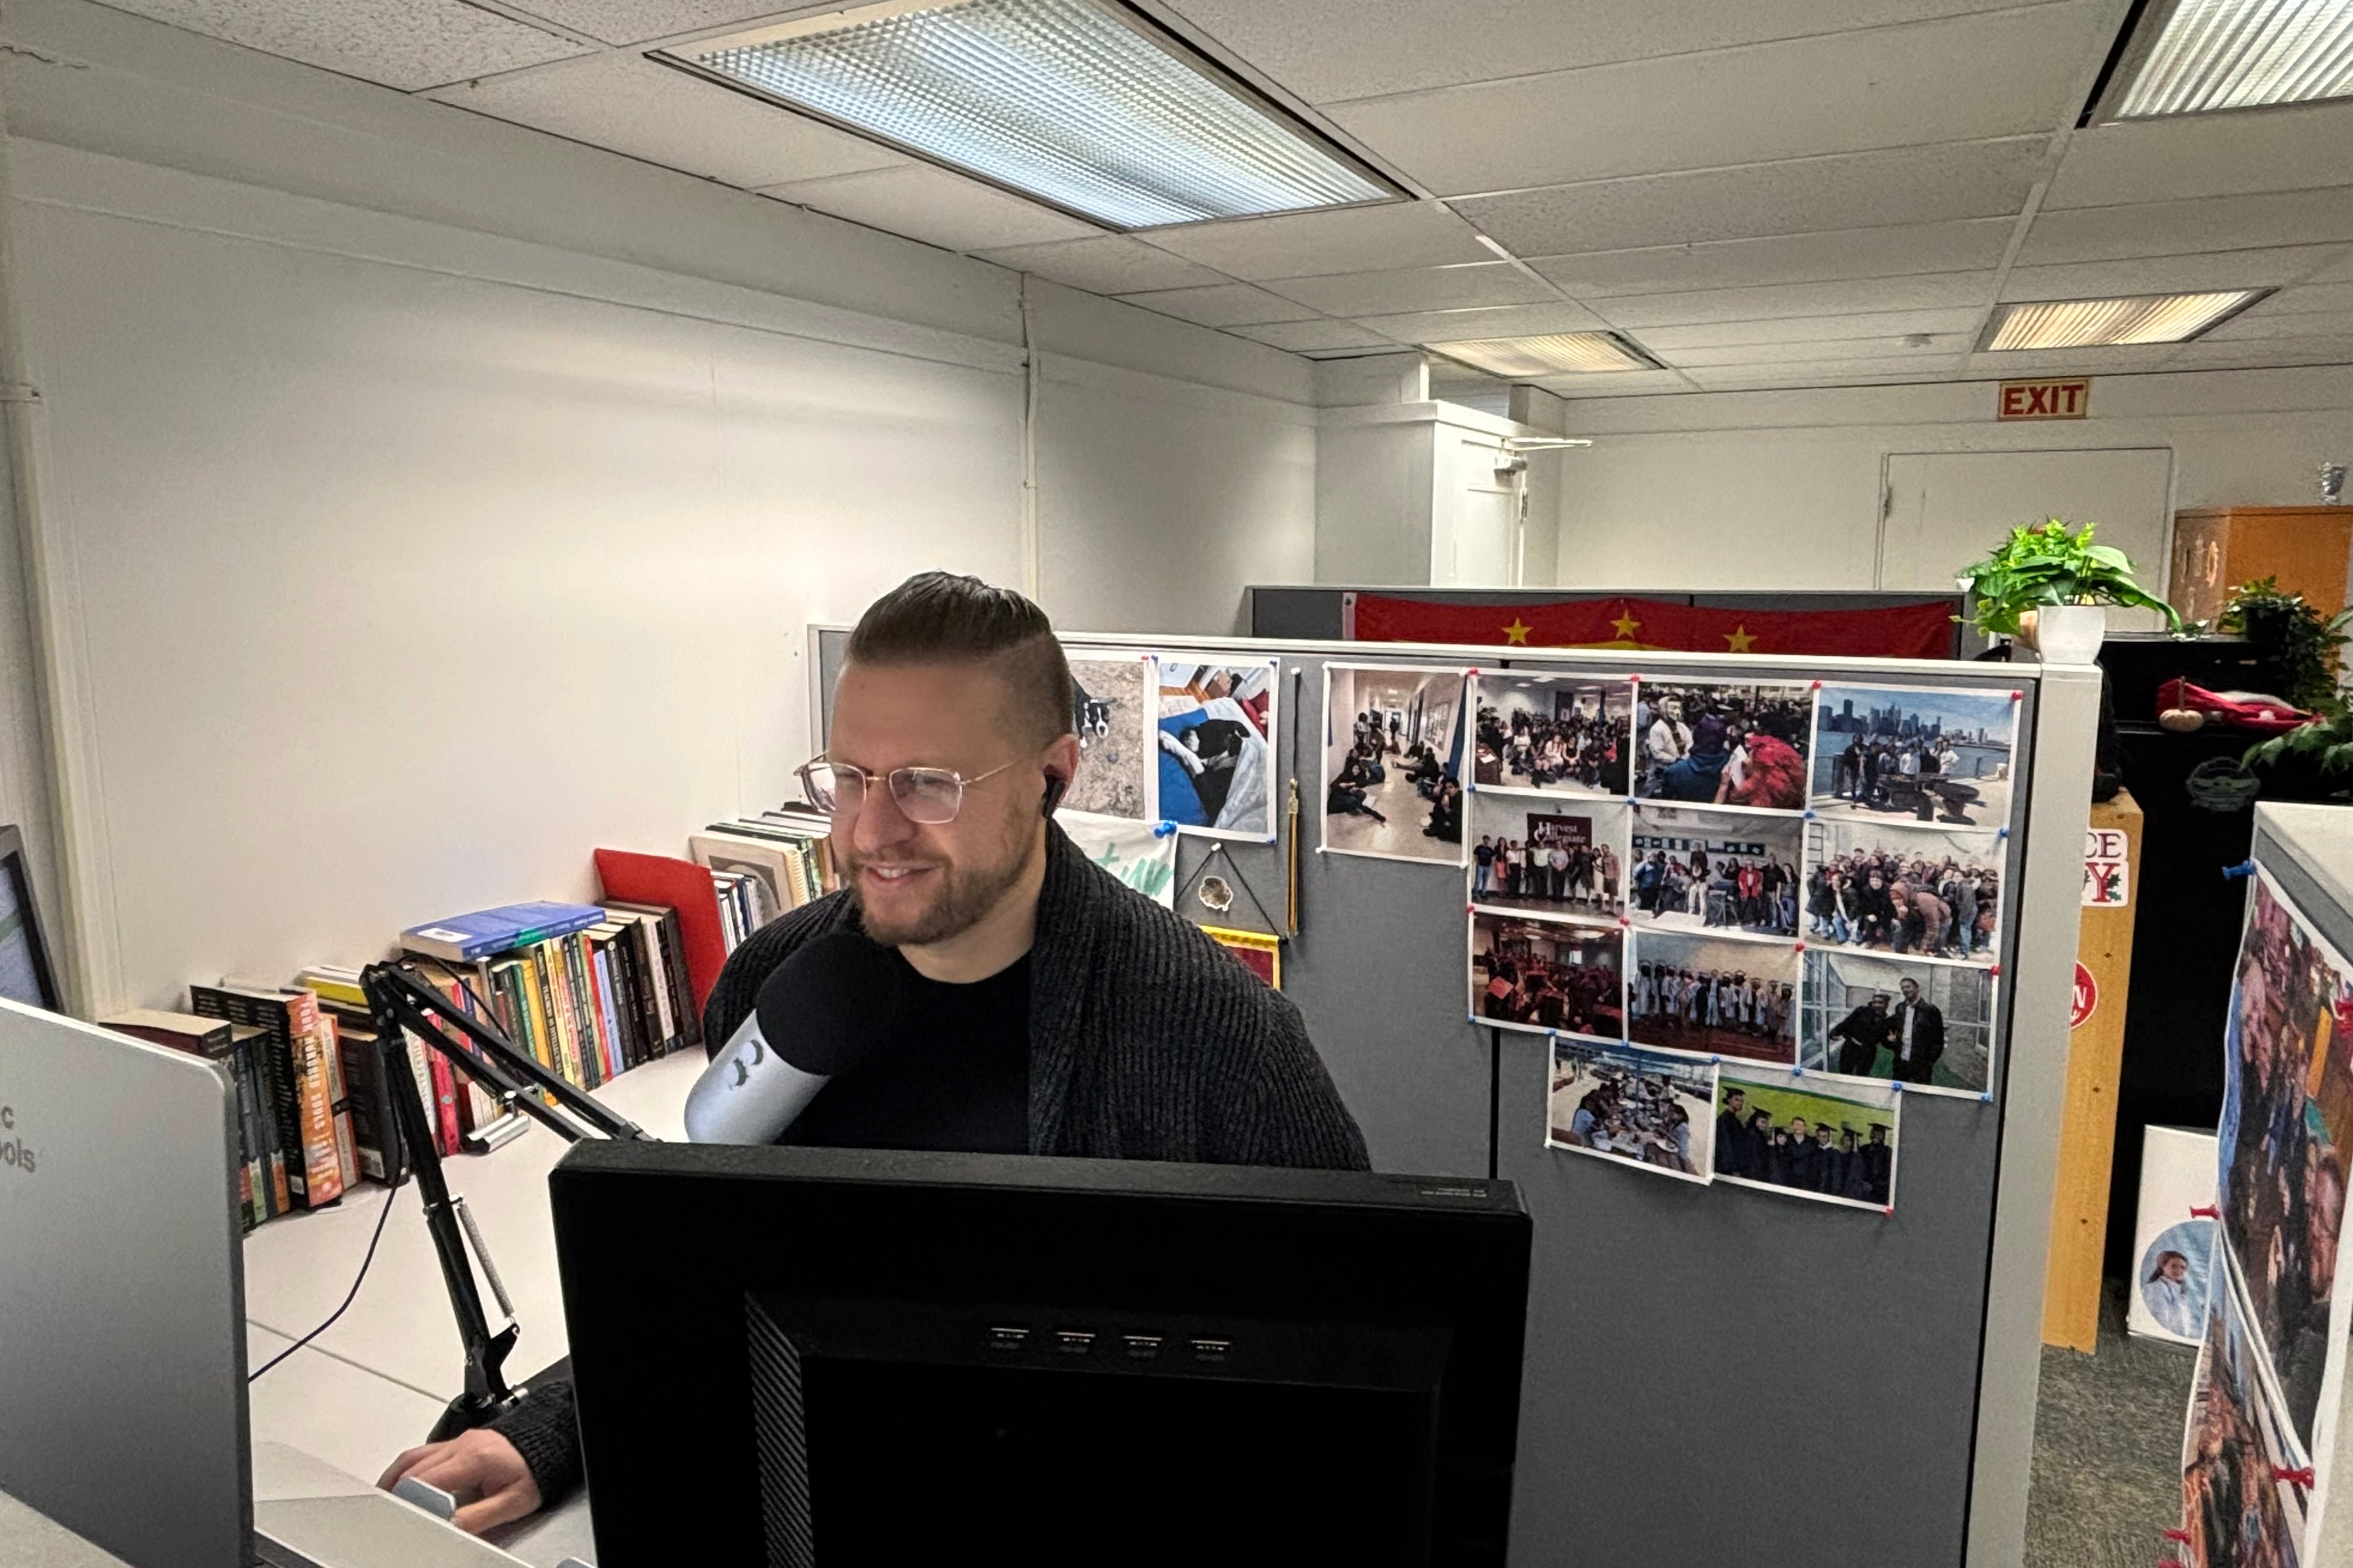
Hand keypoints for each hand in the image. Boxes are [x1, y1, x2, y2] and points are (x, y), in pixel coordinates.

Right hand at [377, 1428, 541, 1533]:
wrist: (548, 1444)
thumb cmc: (534, 1471)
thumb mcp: (513, 1502)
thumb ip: (479, 1517)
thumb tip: (450, 1528)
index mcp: (475, 1457)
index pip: (431, 1479)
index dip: (415, 1501)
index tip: (407, 1519)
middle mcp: (462, 1445)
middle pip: (415, 1469)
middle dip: (399, 1494)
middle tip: (390, 1517)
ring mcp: (457, 1442)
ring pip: (412, 1458)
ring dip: (395, 1480)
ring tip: (384, 1504)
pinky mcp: (455, 1443)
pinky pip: (420, 1454)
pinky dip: (404, 1470)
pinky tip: (397, 1484)